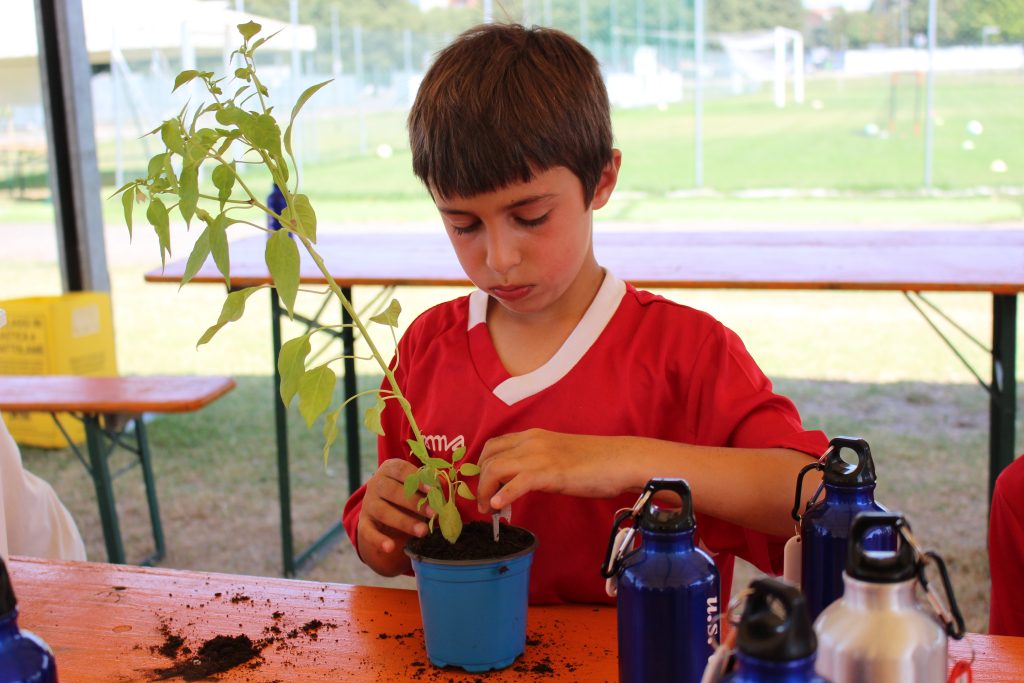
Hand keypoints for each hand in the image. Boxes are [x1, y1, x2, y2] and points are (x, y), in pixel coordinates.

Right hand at [357, 458, 432, 573]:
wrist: (383, 509)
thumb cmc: (407, 493)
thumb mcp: (416, 486)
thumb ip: (428, 485)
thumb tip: (442, 484)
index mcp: (389, 469)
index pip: (401, 470)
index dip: (417, 479)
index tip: (433, 489)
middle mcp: (376, 484)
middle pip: (392, 491)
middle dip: (414, 503)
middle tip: (434, 514)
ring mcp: (368, 504)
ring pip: (383, 512)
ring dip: (404, 522)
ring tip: (423, 531)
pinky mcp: (364, 523)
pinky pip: (368, 532)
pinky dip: (378, 540)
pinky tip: (390, 547)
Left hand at [475, 429, 629, 512]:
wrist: (621, 460)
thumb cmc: (595, 462)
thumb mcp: (558, 456)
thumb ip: (538, 464)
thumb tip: (521, 484)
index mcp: (533, 436)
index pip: (494, 446)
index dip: (482, 466)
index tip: (483, 486)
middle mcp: (531, 441)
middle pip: (489, 458)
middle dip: (480, 482)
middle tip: (483, 503)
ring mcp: (540, 456)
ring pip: (496, 469)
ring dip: (486, 492)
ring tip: (489, 510)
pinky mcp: (550, 473)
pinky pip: (517, 483)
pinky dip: (503, 495)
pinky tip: (499, 507)